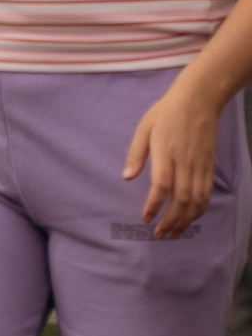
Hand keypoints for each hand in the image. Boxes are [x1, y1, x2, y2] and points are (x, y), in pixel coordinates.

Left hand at [124, 70, 225, 238]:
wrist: (198, 101)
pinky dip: (200, 209)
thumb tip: (127, 178)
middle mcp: (186, 162)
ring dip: (186, 219)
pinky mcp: (209, 166)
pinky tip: (190, 218)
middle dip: (171, 220)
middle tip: (159, 234)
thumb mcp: (144, 128)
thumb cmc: (166, 113)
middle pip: (182, 199)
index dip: (153, 205)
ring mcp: (200, 165)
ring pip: (197, 200)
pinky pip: (207, 193)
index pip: (162, 186)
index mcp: (166, 152)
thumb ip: (135, 154)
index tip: (145, 218)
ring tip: (173, 232)